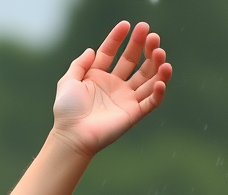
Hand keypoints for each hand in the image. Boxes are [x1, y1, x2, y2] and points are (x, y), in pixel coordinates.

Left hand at [52, 21, 170, 157]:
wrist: (72, 136)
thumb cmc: (67, 112)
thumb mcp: (68, 83)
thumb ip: (79, 65)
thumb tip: (90, 50)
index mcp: (98, 77)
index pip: (111, 53)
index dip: (118, 38)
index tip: (127, 25)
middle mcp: (114, 86)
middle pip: (134, 61)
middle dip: (143, 46)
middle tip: (150, 34)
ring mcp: (125, 99)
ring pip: (148, 78)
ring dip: (157, 64)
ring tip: (159, 52)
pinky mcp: (133, 113)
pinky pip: (151, 101)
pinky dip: (159, 91)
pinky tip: (160, 79)